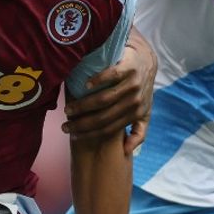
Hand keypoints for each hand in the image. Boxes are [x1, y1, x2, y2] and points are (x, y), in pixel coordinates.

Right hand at [63, 36, 155, 155]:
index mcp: (137, 114)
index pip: (110, 129)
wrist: (147, 61)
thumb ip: (138, 132)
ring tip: (68, 109)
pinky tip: (84, 86)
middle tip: (65, 126)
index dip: (90, 135)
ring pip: (104, 99)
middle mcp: (135, 100)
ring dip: (84, 105)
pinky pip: (111, 75)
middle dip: (82, 124)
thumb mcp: (144, 113)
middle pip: (104, 116)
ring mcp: (132, 84)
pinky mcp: (129, 67)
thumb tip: (126, 152)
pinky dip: (97, 81)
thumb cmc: (142, 89)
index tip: (73, 136)